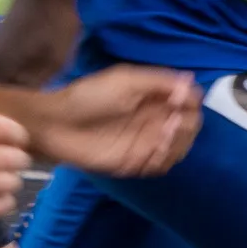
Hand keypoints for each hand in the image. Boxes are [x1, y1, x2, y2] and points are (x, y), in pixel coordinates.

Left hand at [30, 66, 201, 177]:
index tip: (178, 104)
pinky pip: (160, 167)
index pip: (191, 101)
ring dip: (175, 147)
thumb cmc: (89, 96)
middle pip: (191, 125)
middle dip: (185, 128)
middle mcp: (156, 119)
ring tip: (158, 144)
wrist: (55, 125)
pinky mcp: (134, 163)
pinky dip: (161, 163)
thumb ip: (159, 82)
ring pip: (179, 148)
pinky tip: (149, 157)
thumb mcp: (126, 80)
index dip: (190, 103)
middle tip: (167, 127)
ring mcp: (146, 142)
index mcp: (156, 96)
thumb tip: (191, 84)